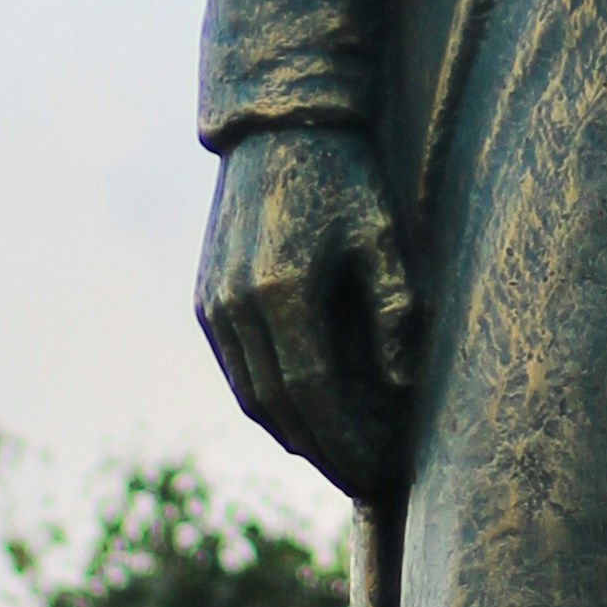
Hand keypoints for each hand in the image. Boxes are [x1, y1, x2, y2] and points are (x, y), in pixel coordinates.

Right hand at [195, 123, 421, 499]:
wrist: (276, 127)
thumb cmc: (344, 177)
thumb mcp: (383, 239)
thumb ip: (394, 317)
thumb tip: (400, 392)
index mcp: (282, 291)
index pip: (315, 397)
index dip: (347, 444)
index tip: (381, 473)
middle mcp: (236, 306)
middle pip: (279, 409)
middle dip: (325, 451)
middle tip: (367, 479)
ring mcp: (213, 305)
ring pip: (252, 397)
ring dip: (296, 433)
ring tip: (342, 454)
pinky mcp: (206, 299)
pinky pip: (237, 371)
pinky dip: (270, 402)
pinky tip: (306, 413)